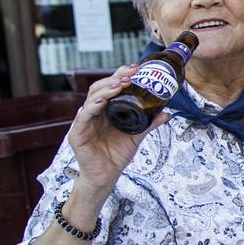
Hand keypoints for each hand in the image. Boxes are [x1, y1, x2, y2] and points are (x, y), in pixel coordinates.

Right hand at [69, 65, 162, 194]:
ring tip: (120, 84)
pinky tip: (102, 101)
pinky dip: (92, 107)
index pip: (110, 87)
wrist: (106, 176)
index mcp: (105, 110)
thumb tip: (167, 112)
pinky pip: (84, 117)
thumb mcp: (136, 135)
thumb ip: (149, 123)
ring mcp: (83, 122)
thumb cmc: (117, 155)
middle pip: (100, 88)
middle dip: (115, 78)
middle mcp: (93, 112)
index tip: (136, 68)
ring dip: (106, 89)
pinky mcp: (77, 134)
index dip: (121, 75)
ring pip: (91, 99)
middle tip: (131, 73)